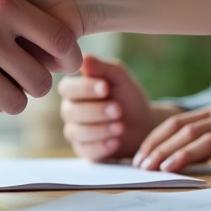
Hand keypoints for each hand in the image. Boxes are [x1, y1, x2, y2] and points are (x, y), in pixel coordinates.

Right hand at [58, 55, 179, 160]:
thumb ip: (102, 67)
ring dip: (100, 129)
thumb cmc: (127, 96)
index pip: (67, 88)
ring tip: (121, 126)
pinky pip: (86, 151)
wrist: (142, 124)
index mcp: (73, 90)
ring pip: (77, 132)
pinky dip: (101, 147)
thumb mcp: (119, 77)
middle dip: (96, 111)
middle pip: (71, 112)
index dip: (84, 88)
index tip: (106, 88)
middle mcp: (69, 110)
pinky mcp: (85, 151)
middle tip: (118, 109)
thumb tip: (83, 59)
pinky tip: (115, 141)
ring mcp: (75, 132)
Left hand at [133, 103, 210, 173]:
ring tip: (166, 168)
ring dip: (185, 154)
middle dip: (162, 149)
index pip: (177, 123)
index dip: (156, 139)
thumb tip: (171, 155)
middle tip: (144, 167)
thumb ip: (205, 136)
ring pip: (209, 140)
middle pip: (187, 131)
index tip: (139, 157)